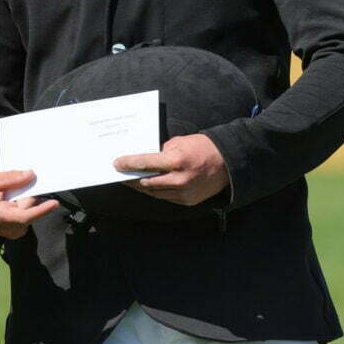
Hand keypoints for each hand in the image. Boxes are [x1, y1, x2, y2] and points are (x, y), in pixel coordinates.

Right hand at [0, 170, 59, 238]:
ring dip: (24, 199)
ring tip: (8, 193)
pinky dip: (22, 205)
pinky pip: (27, 214)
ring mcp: (13, 231)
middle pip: (28, 207)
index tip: (54, 203)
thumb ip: (10, 178)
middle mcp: (9, 228)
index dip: (41, 210)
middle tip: (23, 180)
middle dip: (28, 193)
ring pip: (29, 210)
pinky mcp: (17, 231)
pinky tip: (11, 200)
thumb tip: (30, 175)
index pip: (24, 216)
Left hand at [114, 133, 228, 205]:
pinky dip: (156, 192)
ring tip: (131, 181)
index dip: (128, 164)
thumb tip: (145, 160)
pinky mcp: (188, 201)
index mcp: (176, 161)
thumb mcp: (179, 142)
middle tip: (119, 174)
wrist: (228, 162)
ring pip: (155, 193)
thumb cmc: (202, 147)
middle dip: (131, 179)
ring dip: (141, 187)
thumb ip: (161, 152)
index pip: (145, 164)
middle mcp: (179, 179)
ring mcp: (184, 192)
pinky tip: (148, 186)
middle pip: (146, 182)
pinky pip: (166, 197)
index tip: (116, 164)